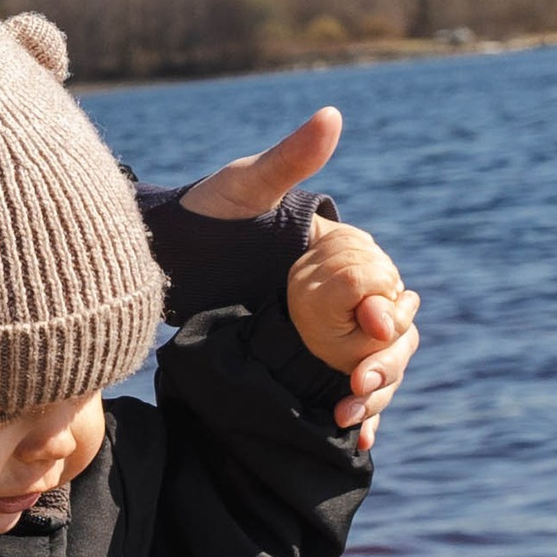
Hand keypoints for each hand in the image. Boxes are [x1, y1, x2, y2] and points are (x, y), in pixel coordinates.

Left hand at [180, 103, 418, 441]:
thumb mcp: (247, 186)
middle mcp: (343, 298)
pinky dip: (352, 414)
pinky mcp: (300, 359)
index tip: (376, 333)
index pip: (389, 292)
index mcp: (346, 258)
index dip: (391, 316)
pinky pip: (338, 390)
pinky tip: (351, 440)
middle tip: (356, 389)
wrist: (164, 251)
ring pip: (372, 371)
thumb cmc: (207, 210)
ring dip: (372, 398)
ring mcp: (324, 332)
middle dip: (385, 367)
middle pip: (391, 340)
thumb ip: (288, 160)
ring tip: (347, 420)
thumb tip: (332, 116)